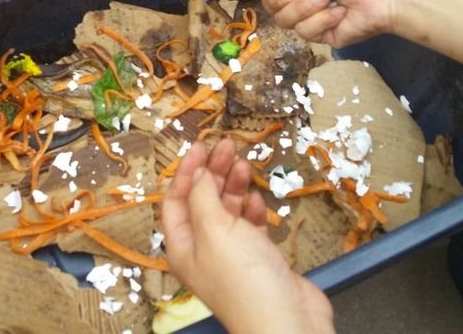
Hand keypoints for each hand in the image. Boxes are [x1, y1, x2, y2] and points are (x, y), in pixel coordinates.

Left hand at [162, 139, 333, 333]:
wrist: (287, 320)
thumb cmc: (244, 277)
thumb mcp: (215, 229)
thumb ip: (203, 197)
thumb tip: (197, 173)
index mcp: (182, 246)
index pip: (175, 200)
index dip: (186, 171)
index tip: (200, 146)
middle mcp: (202, 249)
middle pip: (202, 201)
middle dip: (213, 172)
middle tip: (228, 146)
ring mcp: (231, 254)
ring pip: (228, 210)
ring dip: (234, 186)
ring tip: (244, 165)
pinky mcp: (257, 258)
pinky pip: (249, 226)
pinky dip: (251, 210)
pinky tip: (256, 199)